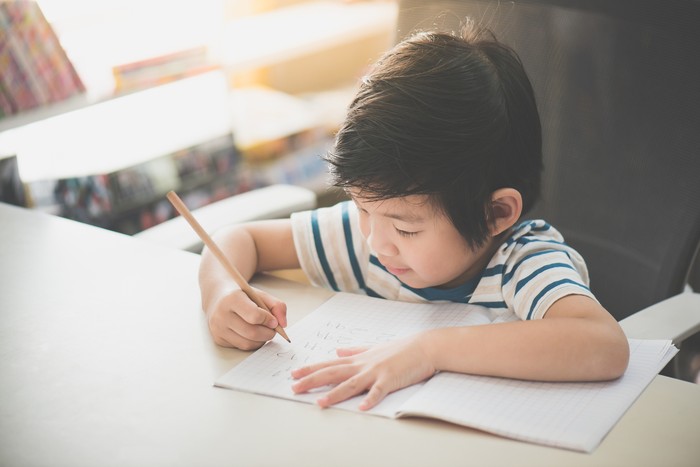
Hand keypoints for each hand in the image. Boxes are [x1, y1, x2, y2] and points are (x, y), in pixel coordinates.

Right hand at [205, 286, 286, 349]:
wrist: (219, 298)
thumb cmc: (242, 296)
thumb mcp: (260, 295)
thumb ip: (277, 306)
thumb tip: (283, 324)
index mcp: (232, 299)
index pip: (254, 315)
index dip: (268, 320)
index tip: (274, 321)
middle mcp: (222, 314)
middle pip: (252, 333)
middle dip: (268, 333)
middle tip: (273, 329)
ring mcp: (218, 329)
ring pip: (247, 343)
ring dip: (261, 340)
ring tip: (263, 331)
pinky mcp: (218, 339)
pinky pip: (241, 347)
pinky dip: (252, 343)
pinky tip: (252, 334)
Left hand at [290, 335, 434, 409]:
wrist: (424, 346)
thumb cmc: (401, 349)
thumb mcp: (374, 347)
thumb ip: (355, 349)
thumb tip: (338, 348)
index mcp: (359, 359)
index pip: (330, 364)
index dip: (311, 369)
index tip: (294, 373)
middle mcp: (363, 365)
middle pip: (333, 373)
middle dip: (312, 381)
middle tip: (294, 388)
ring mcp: (376, 372)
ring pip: (351, 384)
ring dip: (335, 393)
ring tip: (320, 403)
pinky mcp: (391, 379)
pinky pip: (378, 391)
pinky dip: (370, 399)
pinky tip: (362, 408)